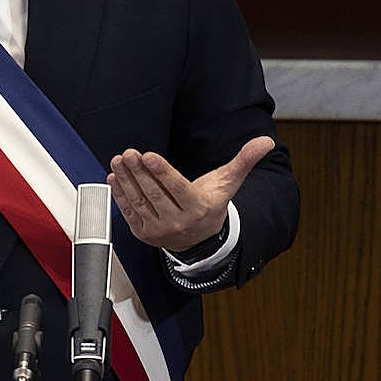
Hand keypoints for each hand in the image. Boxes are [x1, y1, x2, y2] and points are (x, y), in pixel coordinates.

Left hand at [108, 136, 273, 251]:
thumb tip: (266, 141)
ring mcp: (159, 230)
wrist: (200, 239)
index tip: (148, 155)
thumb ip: (245, 160)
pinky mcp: (144, 233)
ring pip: (140, 201)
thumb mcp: (228, 183)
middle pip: (155, 194)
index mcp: (198, 208)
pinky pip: (130, 212)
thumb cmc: (212, 204)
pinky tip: (115, 177)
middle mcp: (178, 222)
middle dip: (139, 172)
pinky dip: (120, 194)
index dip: (162, 172)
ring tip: (119, 160)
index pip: (177, 188)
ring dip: (126, 180)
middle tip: (129, 153)